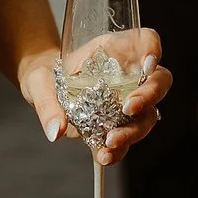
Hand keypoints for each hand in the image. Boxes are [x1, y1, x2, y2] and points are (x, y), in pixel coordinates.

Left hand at [21, 30, 169, 167]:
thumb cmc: (46, 76)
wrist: (42, 94)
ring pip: (148, 114)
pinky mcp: (119, 125)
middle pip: (158, 81)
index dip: (153, 49)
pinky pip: (128, 139)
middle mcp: (128, 74)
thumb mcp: (39, 80)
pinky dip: (120, 151)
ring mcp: (127, 101)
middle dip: (149, 95)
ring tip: (111, 142)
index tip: (147, 63)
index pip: (146, 40)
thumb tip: (55, 130)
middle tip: (129, 108)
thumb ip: (46, 102)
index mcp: (114, 50)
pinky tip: (105, 157)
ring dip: (134, 130)